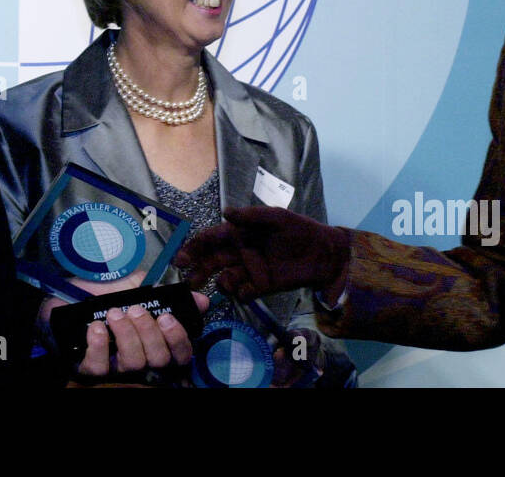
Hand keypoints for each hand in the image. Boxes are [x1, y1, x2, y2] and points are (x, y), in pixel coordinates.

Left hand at [39, 273, 209, 380]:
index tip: (166, 317)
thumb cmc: (104, 293)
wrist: (64, 295)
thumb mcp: (136, 286)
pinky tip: (96, 328)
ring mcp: (115, 369)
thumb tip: (201, 299)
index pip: (179, 355)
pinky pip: (99, 368)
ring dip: (125, 335)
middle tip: (135, 310)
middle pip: (158, 360)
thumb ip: (166, 293)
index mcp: (154, 342)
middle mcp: (139, 360)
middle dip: (149, 333)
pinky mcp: (88, 369)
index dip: (177, 339)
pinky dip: (99, 346)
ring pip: (133, 364)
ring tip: (113, 313)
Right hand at [174, 206, 352, 301]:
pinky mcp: (261, 286)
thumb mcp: (276, 217)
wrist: (323, 253)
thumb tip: (225, 212)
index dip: (195, 247)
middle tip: (188, 281)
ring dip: (220, 282)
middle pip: (212, 261)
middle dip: (198, 270)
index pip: (211, 239)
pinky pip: (244, 292)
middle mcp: (240, 252)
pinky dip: (242, 292)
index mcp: (239, 233)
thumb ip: (251, 216)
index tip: (181, 258)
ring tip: (227, 282)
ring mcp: (249, 270)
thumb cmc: (298, 229)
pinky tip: (249, 288)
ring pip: (225, 278)